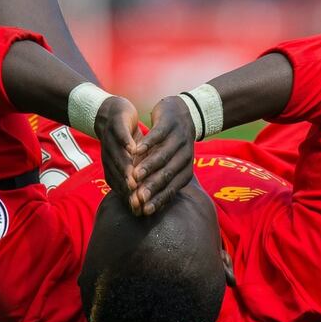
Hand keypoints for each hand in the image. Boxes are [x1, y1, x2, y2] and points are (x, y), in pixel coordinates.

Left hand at [94, 96, 140, 200]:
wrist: (112, 111)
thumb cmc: (129, 140)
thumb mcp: (135, 161)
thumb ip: (140, 178)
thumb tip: (148, 203)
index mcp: (114, 167)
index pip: (123, 186)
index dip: (134, 197)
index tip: (143, 209)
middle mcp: (109, 157)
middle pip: (119, 175)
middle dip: (129, 188)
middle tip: (139, 198)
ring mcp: (110, 141)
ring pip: (118, 157)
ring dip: (126, 168)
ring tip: (136, 177)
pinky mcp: (114, 125)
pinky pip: (120, 135)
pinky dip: (125, 143)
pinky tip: (133, 149)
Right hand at [129, 96, 196, 215]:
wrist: (179, 111)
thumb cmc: (167, 144)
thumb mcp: (166, 163)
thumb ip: (156, 181)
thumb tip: (144, 209)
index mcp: (186, 168)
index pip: (172, 188)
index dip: (158, 199)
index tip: (144, 210)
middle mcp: (186, 155)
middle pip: (167, 174)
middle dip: (152, 187)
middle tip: (138, 198)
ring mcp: (179, 138)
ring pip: (162, 156)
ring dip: (148, 167)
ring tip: (135, 176)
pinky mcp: (170, 124)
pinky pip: (158, 135)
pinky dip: (147, 143)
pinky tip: (136, 150)